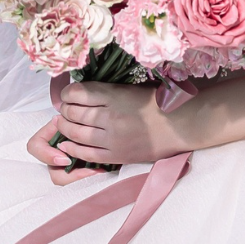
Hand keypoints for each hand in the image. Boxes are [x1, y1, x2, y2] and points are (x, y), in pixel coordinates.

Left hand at [26, 77, 182, 184]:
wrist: (179, 125)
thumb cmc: (157, 102)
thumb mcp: (130, 88)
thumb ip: (106, 91)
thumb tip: (80, 94)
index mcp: (114, 95)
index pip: (77, 93)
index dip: (67, 94)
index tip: (68, 95)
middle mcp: (109, 117)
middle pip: (73, 113)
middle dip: (65, 111)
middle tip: (66, 110)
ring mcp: (112, 138)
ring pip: (76, 133)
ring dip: (65, 128)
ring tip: (65, 124)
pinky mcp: (116, 155)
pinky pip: (86, 154)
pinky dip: (73, 148)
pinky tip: (66, 145)